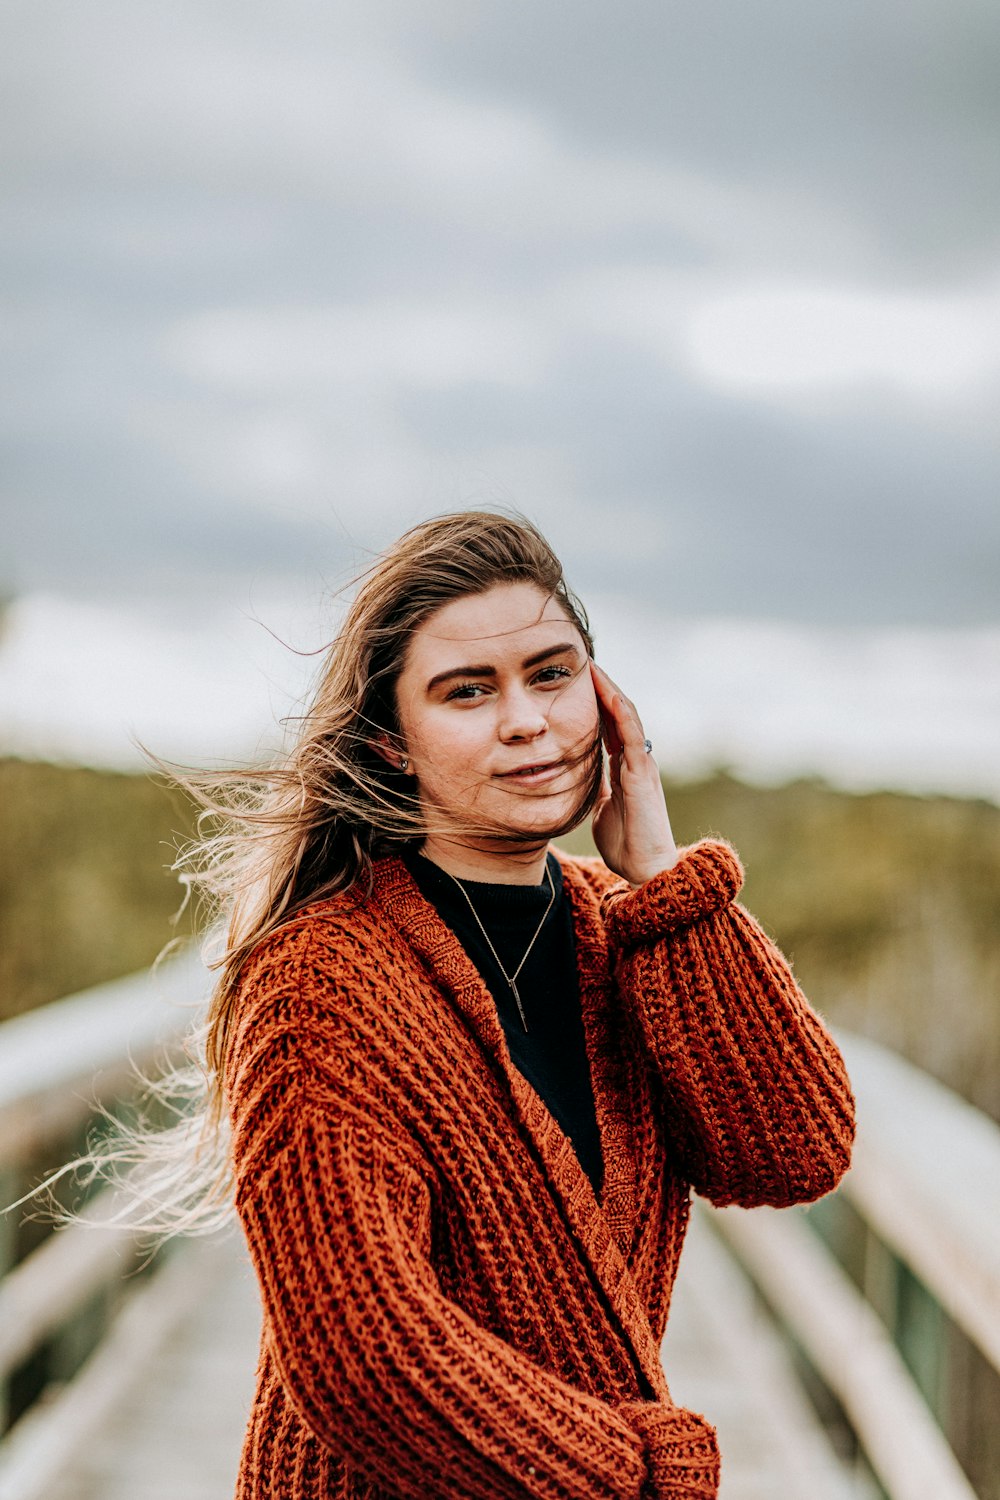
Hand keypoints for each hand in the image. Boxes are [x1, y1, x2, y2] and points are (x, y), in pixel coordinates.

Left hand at [590, 662, 678, 886]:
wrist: (646, 870)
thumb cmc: (626, 844)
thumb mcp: (600, 808)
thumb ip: (595, 789)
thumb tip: (576, 777)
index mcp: (623, 766)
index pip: (607, 725)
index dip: (592, 702)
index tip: (573, 681)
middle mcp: (634, 759)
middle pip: (617, 713)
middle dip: (600, 687)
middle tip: (582, 661)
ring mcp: (641, 764)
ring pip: (627, 716)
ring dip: (610, 690)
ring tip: (593, 666)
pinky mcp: (643, 773)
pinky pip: (633, 736)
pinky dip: (622, 713)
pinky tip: (610, 694)